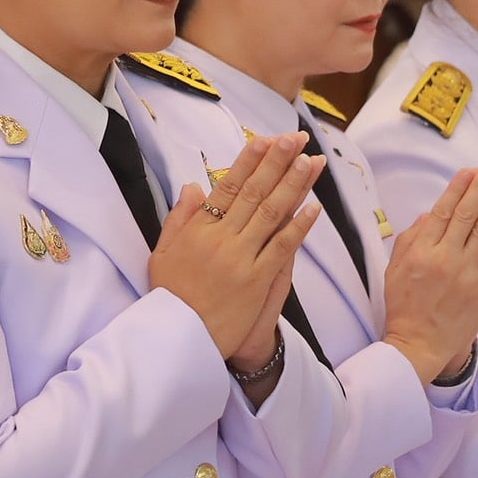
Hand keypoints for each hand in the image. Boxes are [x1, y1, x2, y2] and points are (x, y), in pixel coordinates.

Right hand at [149, 132, 322, 366]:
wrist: (180, 339)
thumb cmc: (170, 297)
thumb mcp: (163, 254)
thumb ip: (179, 219)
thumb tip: (194, 186)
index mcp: (198, 229)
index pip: (228, 186)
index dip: (249, 161)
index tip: (266, 139)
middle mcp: (221, 238)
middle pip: (255, 192)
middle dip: (278, 162)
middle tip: (297, 138)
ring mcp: (241, 258)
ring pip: (272, 213)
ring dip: (294, 185)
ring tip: (311, 162)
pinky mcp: (257, 280)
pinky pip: (283, 248)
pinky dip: (299, 226)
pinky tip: (314, 207)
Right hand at [382, 160, 477, 381]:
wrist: (419, 344)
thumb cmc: (404, 307)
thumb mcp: (394, 270)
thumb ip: (409, 239)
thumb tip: (428, 214)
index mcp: (420, 251)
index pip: (443, 211)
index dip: (458, 188)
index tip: (470, 170)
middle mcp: (444, 257)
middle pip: (467, 214)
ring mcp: (467, 272)